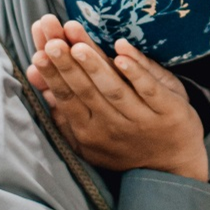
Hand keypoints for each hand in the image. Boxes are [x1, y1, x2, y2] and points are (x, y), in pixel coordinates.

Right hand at [29, 18, 207, 179]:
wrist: (174, 167)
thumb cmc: (126, 145)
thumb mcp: (89, 136)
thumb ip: (64, 111)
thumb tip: (35, 79)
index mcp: (90, 130)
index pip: (67, 98)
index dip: (53, 75)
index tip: (39, 52)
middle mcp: (113, 126)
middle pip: (85, 91)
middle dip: (67, 66)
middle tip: (53, 42)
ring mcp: (141, 120)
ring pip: (114, 90)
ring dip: (96, 67)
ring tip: (79, 47)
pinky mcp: (169, 112)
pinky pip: (149, 91)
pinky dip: (135, 73)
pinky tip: (121, 56)